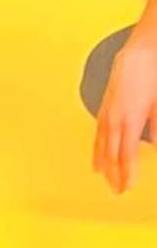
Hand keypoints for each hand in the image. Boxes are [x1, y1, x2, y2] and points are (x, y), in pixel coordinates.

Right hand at [101, 34, 156, 195]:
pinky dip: (96, 153)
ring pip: (102, 148)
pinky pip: (97, 137)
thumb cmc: (152, 77)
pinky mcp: (103, 111)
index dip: (127, 173)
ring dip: (103, 167)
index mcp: (130, 120)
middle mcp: (114, 121)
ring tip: (105, 182)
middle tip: (117, 192)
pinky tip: (96, 163)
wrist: (137, 56)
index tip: (127, 187)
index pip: (127, 154)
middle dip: (114, 175)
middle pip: (112, 155)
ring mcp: (106, 116)